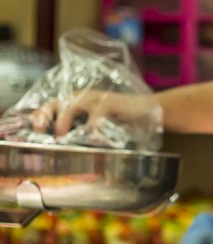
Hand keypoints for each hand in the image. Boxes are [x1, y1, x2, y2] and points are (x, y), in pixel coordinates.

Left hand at [31, 90, 152, 136]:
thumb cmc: (120, 121)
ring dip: (64, 120)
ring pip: (72, 105)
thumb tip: (62, 145)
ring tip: (61, 135)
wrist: (146, 112)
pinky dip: (91, 123)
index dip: (40, 115)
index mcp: (76, 103)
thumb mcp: (95, 127)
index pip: (51, 106)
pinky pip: (97, 112)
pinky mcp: (110, 102)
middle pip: (56, 102)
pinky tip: (90, 133)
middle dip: (45, 115)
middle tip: (41, 130)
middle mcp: (82, 98)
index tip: (34, 129)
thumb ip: (80, 132)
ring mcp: (96, 99)